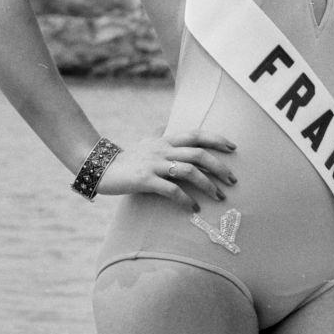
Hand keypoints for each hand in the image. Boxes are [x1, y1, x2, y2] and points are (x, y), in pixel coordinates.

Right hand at [97, 128, 236, 210]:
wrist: (100, 167)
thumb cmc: (127, 158)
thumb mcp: (146, 141)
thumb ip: (160, 134)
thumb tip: (168, 125)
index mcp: (165, 140)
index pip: (196, 134)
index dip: (216, 139)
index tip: (233, 147)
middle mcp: (163, 149)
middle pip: (199, 154)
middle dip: (220, 167)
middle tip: (233, 180)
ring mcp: (154, 164)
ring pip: (189, 171)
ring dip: (208, 185)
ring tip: (219, 197)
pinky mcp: (145, 180)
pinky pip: (172, 190)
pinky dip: (186, 200)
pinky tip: (194, 208)